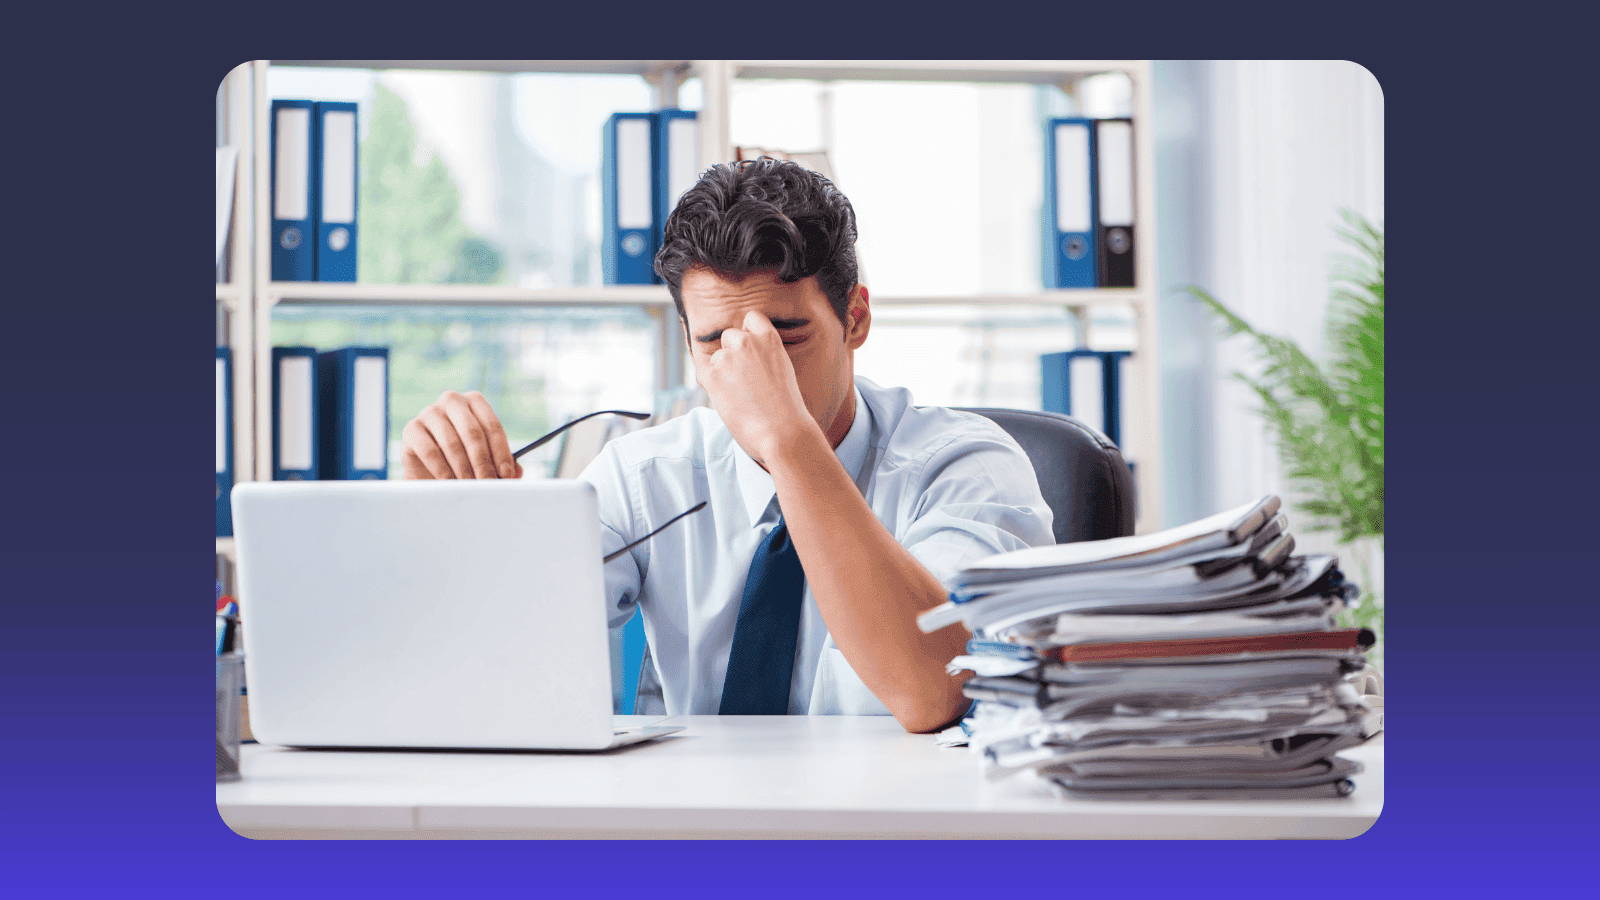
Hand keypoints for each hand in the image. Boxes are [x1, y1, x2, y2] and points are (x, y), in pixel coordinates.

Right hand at [401, 390, 522, 479]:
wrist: (430, 470)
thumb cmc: (464, 461)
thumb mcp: (486, 460)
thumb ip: (503, 464)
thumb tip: (516, 471)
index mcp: (474, 401)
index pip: (492, 425)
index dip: (501, 453)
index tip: (506, 475)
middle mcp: (452, 400)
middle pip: (472, 432)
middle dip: (483, 462)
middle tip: (488, 484)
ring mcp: (429, 412)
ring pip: (451, 442)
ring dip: (463, 469)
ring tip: (470, 487)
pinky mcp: (411, 429)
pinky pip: (430, 450)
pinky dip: (443, 470)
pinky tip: (450, 484)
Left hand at [695, 311, 816, 464]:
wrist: (783, 432)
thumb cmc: (787, 409)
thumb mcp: (782, 370)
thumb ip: (763, 356)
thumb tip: (745, 359)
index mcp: (770, 339)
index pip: (751, 318)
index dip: (747, 332)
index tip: (749, 349)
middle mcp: (747, 342)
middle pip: (728, 336)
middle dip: (732, 354)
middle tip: (743, 380)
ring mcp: (728, 358)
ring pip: (716, 358)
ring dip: (722, 372)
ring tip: (740, 396)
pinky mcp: (713, 376)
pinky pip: (703, 372)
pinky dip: (710, 384)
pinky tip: (726, 398)